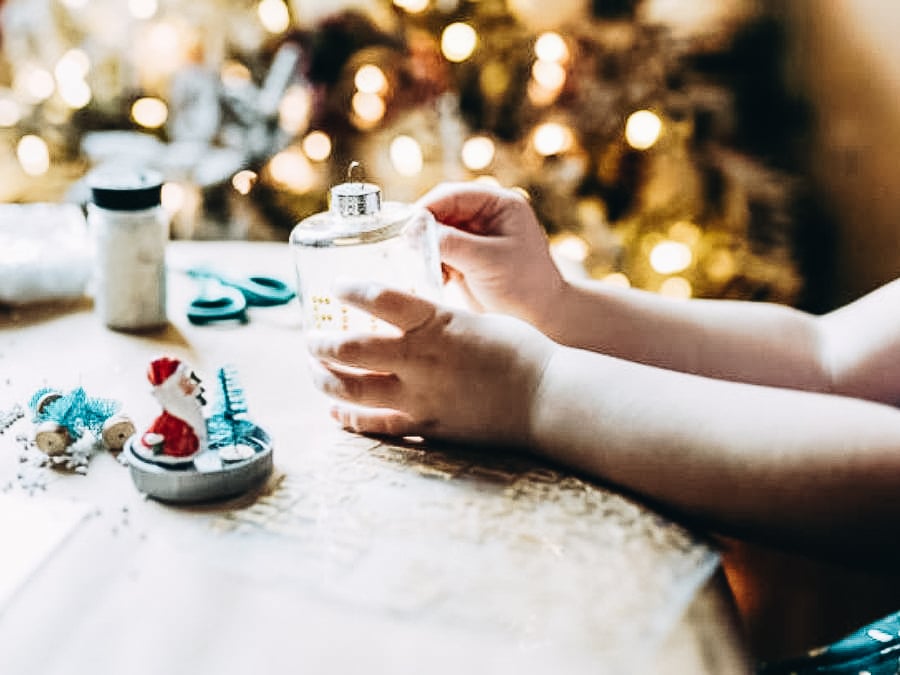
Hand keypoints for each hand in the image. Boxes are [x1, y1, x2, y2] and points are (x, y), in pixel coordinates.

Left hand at [306, 281, 555, 445]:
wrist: (546, 398)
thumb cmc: (522, 351)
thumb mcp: (475, 319)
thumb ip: (438, 320)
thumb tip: (412, 317)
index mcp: (435, 323)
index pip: (377, 298)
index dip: (349, 290)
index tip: (337, 286)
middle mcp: (419, 359)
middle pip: (348, 349)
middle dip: (320, 343)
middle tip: (310, 338)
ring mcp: (419, 396)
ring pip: (351, 390)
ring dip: (323, 379)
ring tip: (314, 370)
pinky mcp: (426, 425)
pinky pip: (376, 425)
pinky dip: (349, 418)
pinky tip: (335, 412)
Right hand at [417, 181, 564, 328]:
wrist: (538, 318)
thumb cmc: (525, 286)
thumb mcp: (488, 261)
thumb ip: (452, 243)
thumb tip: (413, 230)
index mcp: (498, 204)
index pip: (453, 195)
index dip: (427, 208)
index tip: (406, 228)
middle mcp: (484, 215)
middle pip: (440, 211)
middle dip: (424, 230)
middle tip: (409, 249)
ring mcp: (473, 236)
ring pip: (435, 232)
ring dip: (426, 249)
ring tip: (430, 269)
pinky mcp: (464, 256)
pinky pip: (437, 252)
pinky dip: (432, 263)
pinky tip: (441, 279)